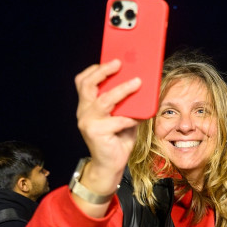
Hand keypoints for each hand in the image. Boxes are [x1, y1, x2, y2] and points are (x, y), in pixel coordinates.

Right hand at [74, 61, 141, 198]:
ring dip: (122, 90)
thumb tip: (143, 86)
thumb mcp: (124, 116)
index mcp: (88, 105)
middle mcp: (84, 112)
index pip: (83, 82)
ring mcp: (88, 122)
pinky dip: (130, 118)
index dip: (95, 70)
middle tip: (119, 63)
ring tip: (137, 83)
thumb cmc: (118, 139)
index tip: (111, 61)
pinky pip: (117, 120)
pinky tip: (138, 118)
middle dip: (103, 72)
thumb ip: (128, 103)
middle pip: (88, 86)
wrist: (111, 165)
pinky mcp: (96, 133)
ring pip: (104, 100)